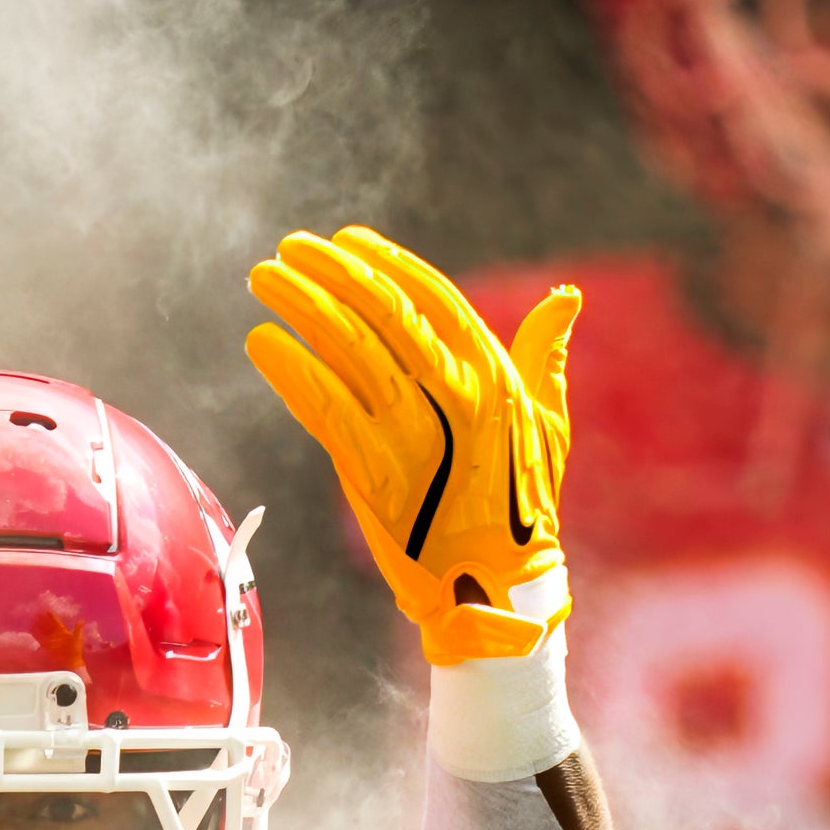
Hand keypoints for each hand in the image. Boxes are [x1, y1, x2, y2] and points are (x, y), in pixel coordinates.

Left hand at [244, 226, 579, 663]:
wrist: (495, 589)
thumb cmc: (522, 507)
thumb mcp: (548, 424)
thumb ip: (545, 356)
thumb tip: (566, 297)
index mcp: (494, 376)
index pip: (432, 296)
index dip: (386, 262)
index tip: (346, 239)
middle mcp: (455, 394)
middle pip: (383, 311)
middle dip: (332, 271)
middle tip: (290, 247)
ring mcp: (412, 432)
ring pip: (347, 349)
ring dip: (299, 305)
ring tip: (264, 277)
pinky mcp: (373, 471)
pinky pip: (322, 404)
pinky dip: (289, 369)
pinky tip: (262, 341)